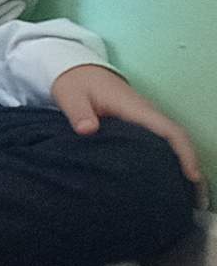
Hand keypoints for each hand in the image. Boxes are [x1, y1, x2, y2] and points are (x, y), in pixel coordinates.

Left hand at [54, 63, 202, 186]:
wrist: (75, 69)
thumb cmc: (75, 83)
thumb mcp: (71, 96)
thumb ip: (78, 113)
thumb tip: (87, 130)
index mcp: (135, 108)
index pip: (169, 131)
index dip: (184, 153)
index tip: (191, 175)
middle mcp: (146, 113)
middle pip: (178, 140)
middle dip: (190, 165)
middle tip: (194, 197)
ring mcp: (144, 118)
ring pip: (171, 142)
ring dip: (181, 163)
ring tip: (186, 194)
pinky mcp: (139, 124)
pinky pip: (161, 141)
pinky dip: (170, 158)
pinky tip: (166, 178)